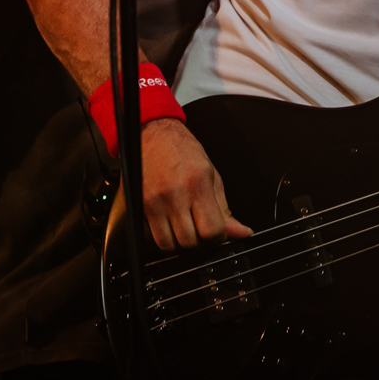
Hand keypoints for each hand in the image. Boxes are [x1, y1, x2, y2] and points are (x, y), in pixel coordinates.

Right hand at [140, 117, 251, 250]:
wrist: (153, 134)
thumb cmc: (183, 151)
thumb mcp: (212, 176)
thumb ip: (225, 209)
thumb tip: (241, 233)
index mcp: (197, 184)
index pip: (211, 231)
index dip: (218, 237)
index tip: (217, 232)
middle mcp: (173, 195)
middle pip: (190, 243)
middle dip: (199, 241)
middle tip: (200, 228)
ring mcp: (152, 203)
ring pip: (168, 245)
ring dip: (179, 243)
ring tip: (184, 227)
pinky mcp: (137, 207)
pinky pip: (150, 238)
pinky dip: (161, 237)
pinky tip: (168, 223)